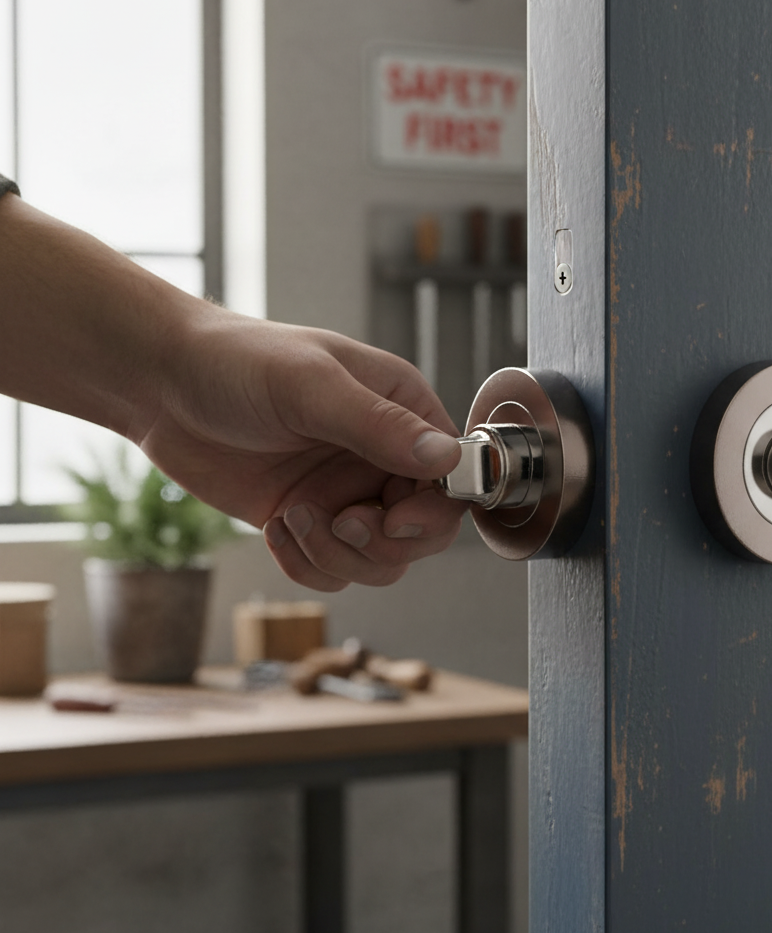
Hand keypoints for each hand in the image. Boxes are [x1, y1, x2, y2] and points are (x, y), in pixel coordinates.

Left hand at [134, 308, 466, 590]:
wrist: (161, 385)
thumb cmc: (237, 362)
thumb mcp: (310, 387)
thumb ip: (378, 425)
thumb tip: (445, 459)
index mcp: (400, 411)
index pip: (449, 479)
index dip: (431, 510)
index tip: (391, 517)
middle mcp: (381, 457)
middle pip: (423, 533)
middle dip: (382, 541)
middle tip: (341, 522)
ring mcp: (345, 493)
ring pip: (378, 561)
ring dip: (337, 556)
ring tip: (294, 515)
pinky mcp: (308, 522)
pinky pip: (332, 570)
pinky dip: (306, 564)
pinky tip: (276, 526)